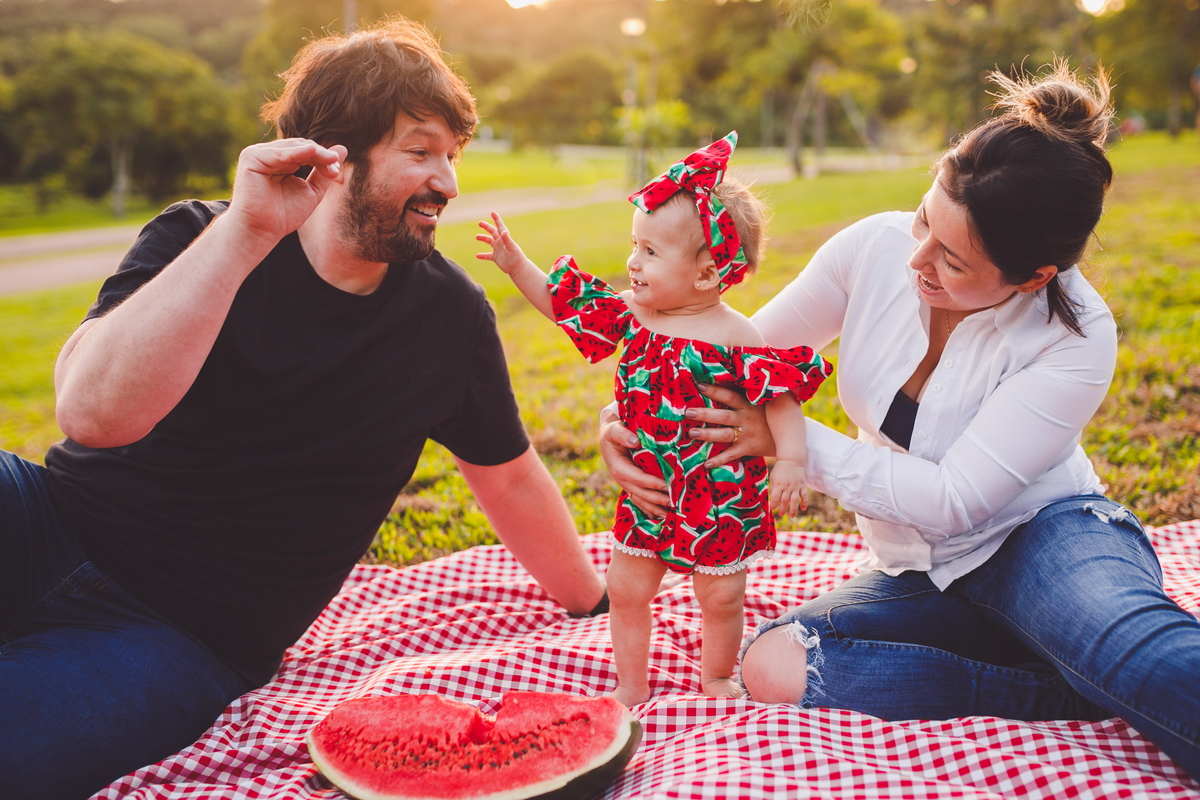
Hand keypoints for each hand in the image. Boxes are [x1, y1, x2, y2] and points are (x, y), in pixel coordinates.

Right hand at [224, 139, 345, 247]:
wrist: (262, 231)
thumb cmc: (284, 215)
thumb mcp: (311, 190)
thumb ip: (324, 170)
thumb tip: (343, 148)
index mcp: (281, 160)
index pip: (307, 151)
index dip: (324, 159)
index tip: (337, 173)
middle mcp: (269, 154)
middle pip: (302, 146)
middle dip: (321, 157)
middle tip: (335, 170)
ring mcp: (258, 153)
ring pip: (293, 147)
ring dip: (315, 154)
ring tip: (331, 161)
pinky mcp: (251, 157)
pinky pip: (279, 153)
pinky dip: (296, 152)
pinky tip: (312, 151)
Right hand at [476, 212, 529, 274]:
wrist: (518, 268)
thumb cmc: (516, 257)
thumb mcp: (511, 247)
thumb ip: (507, 239)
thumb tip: (503, 231)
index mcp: (504, 238)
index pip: (499, 226)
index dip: (496, 219)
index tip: (492, 212)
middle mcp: (500, 242)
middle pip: (492, 232)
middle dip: (486, 227)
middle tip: (479, 223)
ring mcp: (498, 250)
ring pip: (489, 241)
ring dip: (483, 238)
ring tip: (477, 236)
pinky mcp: (496, 257)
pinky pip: (487, 256)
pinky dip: (482, 255)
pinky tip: (477, 256)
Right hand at [599, 405, 669, 517]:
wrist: (608, 435)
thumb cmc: (613, 430)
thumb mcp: (614, 429)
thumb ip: (622, 434)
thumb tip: (635, 441)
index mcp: (618, 467)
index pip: (637, 478)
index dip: (652, 483)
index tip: (667, 486)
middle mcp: (621, 479)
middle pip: (640, 493)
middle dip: (657, 499)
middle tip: (674, 503)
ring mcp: (626, 484)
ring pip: (640, 499)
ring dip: (654, 508)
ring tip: (669, 514)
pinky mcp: (630, 485)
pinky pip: (639, 499)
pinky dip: (649, 508)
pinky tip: (660, 515)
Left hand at [685, 383, 775, 467]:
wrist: (788, 436)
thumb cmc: (769, 414)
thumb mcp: (761, 401)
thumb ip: (747, 392)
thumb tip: (730, 374)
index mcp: (749, 405)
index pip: (730, 396)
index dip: (716, 391)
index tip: (700, 386)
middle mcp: (747, 419)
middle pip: (723, 416)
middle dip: (705, 414)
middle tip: (688, 412)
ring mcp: (747, 434)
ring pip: (725, 435)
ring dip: (708, 434)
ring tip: (691, 433)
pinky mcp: (748, 448)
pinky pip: (731, 455)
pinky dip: (719, 460)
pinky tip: (706, 464)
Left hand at [769, 459, 807, 517]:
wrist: (791, 460)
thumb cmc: (780, 470)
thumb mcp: (773, 477)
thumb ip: (773, 488)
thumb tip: (773, 499)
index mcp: (779, 485)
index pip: (775, 498)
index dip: (773, 505)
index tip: (772, 509)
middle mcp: (787, 487)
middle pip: (785, 501)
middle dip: (782, 509)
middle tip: (781, 514)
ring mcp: (796, 487)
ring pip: (795, 501)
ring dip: (793, 510)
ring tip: (791, 516)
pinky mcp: (802, 486)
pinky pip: (804, 496)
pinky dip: (804, 503)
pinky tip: (803, 509)